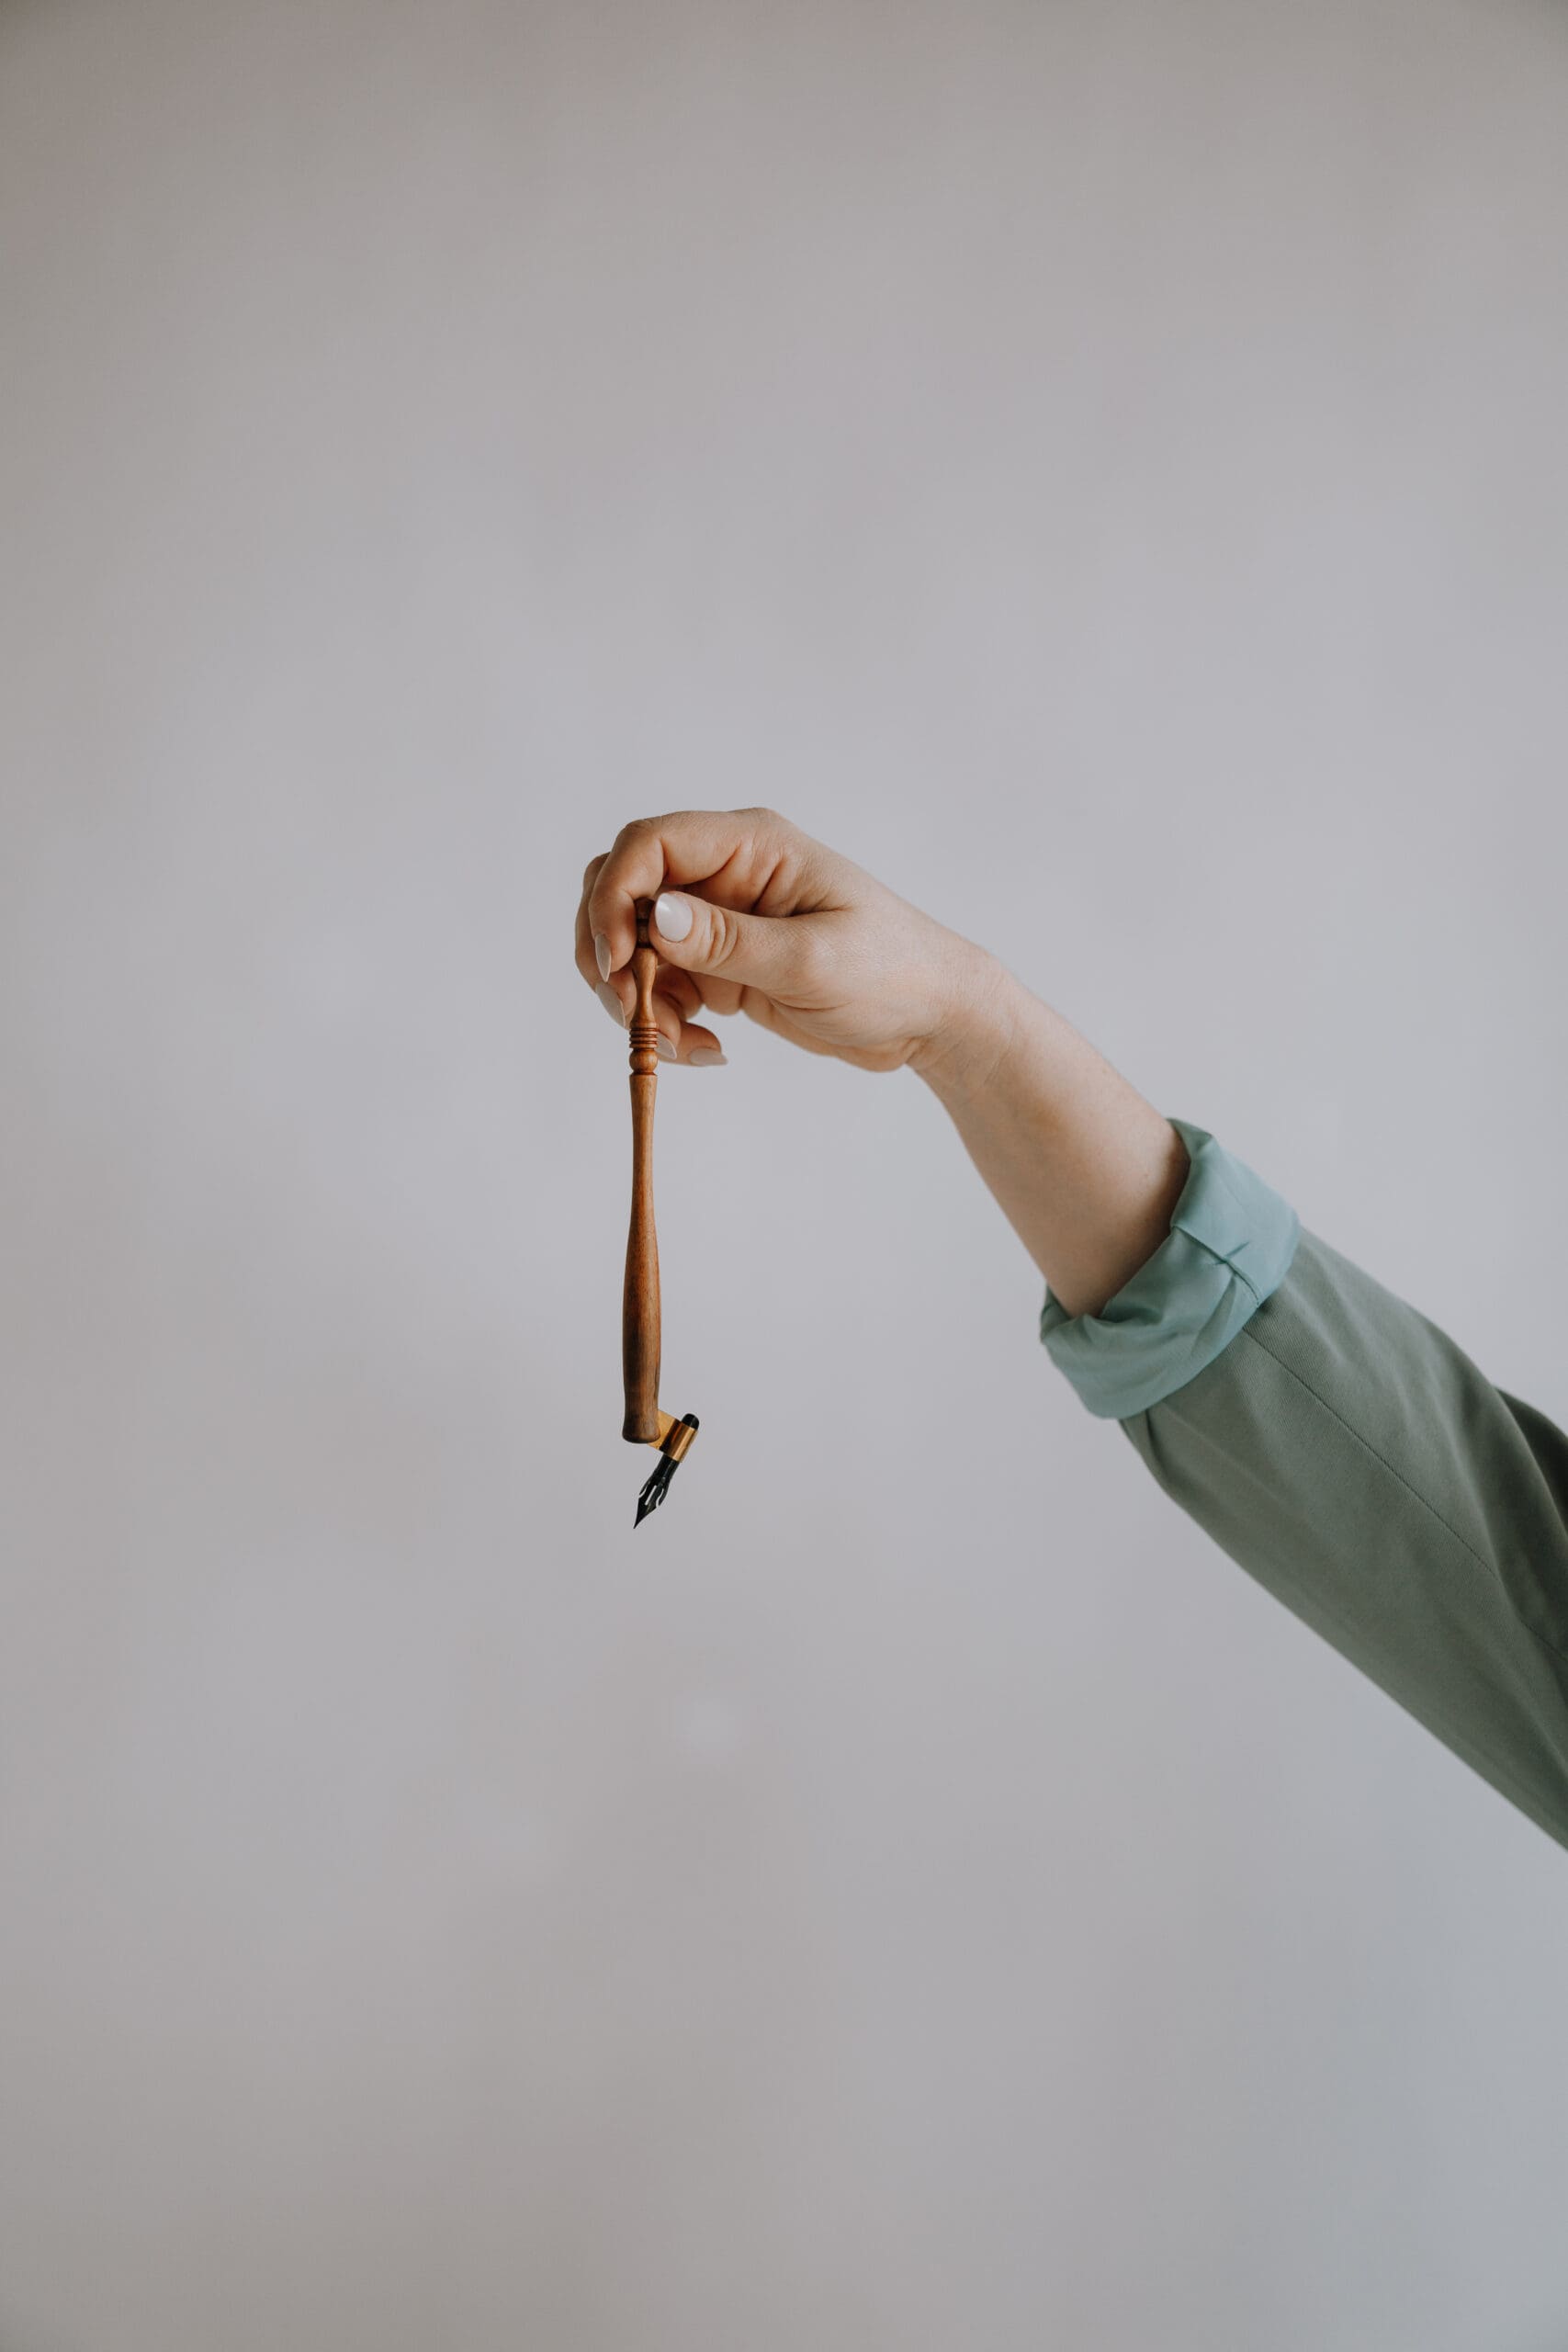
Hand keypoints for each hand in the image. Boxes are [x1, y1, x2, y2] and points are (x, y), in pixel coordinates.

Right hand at [575, 807, 996, 1072]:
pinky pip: (660, 987)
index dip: (615, 897)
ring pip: (633, 946)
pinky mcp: (719, 965)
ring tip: (684, 1046)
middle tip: (635, 1014)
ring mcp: (718, 919)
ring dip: (637, 1001)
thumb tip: (654, 915)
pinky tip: (705, 1051)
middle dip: (613, 956)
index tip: (619, 964)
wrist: (930, 1017)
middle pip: (622, 890)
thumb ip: (729, 941)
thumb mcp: (811, 960)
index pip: (648, 844)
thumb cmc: (890, 973)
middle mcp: (724, 873)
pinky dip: (664, 1023)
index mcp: (751, 845)